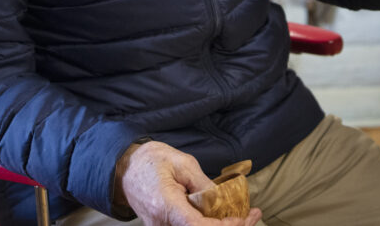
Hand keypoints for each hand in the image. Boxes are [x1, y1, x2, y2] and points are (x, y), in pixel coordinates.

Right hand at [115, 141, 261, 225]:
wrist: (124, 168)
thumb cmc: (150, 161)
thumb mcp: (181, 163)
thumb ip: (202, 184)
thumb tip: (222, 200)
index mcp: (167, 207)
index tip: (243, 218)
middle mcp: (163, 224)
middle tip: (255, 216)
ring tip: (246, 216)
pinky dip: (210, 225)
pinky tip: (227, 217)